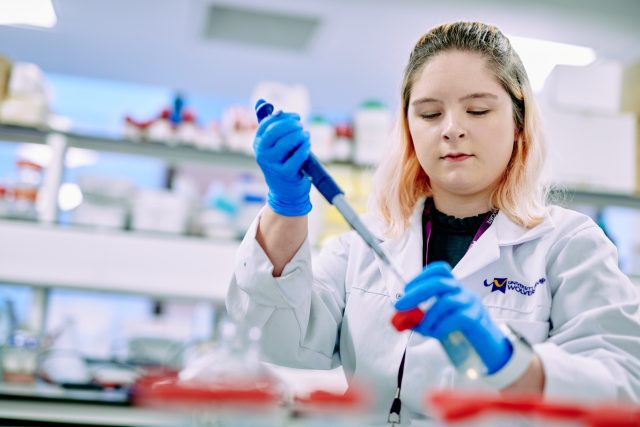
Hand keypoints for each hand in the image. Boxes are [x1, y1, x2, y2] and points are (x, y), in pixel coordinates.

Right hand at [253, 112, 311, 215]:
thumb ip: (270, 123)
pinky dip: (304, 148)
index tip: (296, 117)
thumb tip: (261, 101)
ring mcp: (272, 164)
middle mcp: (262, 153)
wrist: (285, 191)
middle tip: (301, 125)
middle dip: (290, 125)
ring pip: (286, 143)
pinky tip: (307, 145)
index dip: (282, 117)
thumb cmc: (282, 162)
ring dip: (299, 135)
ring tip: (306, 135)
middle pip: (274, 131)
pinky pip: (296, 157)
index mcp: (258, 143)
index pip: (266, 124)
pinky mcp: (285, 173)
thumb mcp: (274, 144)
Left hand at [394, 261, 511, 373]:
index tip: (406, 289)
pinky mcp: (477, 318)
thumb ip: (420, 318)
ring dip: (428, 316)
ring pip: (447, 301)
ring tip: (423, 328)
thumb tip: (400, 318)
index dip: (421, 276)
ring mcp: (471, 303)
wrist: (486, 345)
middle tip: (400, 306)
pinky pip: (457, 318)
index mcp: (453, 287)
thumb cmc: (459, 330)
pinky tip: (437, 333)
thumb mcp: (437, 321)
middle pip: (440, 283)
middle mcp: (463, 291)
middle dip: (416, 293)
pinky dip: (441, 326)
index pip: (440, 270)